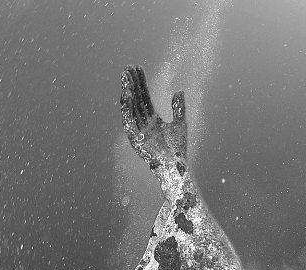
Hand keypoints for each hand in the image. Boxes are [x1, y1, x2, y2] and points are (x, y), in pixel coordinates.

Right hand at [120, 65, 187, 181]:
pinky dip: (127, 107)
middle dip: (132, 84)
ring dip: (127, 92)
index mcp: (152, 120)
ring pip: (130, 107)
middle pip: (135, 99)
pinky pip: (128, 119)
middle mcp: (143, 123)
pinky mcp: (133, 138)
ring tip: (125, 77)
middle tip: (128, 68)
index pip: (144, 97)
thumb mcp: (180, 124)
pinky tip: (126, 94)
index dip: (141, 83)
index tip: (138, 68)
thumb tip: (179, 90)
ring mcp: (137, 130)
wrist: (175, 165)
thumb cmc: (178, 149)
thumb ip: (178, 107)